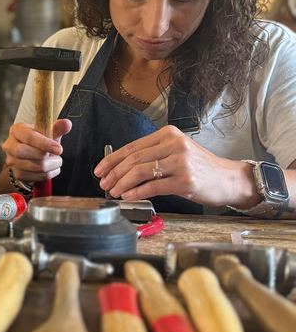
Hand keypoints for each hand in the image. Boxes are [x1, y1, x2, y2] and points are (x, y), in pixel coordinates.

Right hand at [2, 119, 71, 182]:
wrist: (32, 156)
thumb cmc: (40, 141)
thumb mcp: (48, 132)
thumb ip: (57, 128)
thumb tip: (67, 123)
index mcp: (16, 131)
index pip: (28, 136)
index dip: (44, 143)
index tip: (59, 149)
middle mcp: (10, 145)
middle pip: (23, 152)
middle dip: (43, 155)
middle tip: (57, 156)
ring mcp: (12, 161)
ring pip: (32, 166)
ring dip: (50, 166)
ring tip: (57, 162)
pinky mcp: (17, 174)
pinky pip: (35, 177)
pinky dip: (47, 174)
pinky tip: (51, 168)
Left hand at [94, 125, 255, 206]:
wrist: (230, 179)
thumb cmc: (201, 167)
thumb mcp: (176, 152)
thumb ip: (152, 155)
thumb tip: (121, 167)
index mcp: (168, 135)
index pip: (132, 147)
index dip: (112, 159)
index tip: (100, 169)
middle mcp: (174, 145)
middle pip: (133, 159)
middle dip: (114, 173)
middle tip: (104, 183)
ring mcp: (181, 163)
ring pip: (140, 172)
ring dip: (122, 184)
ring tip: (114, 191)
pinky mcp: (185, 181)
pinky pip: (153, 187)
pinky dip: (137, 192)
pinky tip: (128, 196)